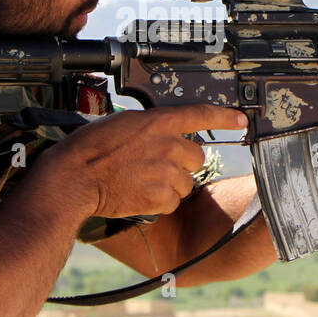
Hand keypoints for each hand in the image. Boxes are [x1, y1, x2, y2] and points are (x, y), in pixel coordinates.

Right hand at [43, 104, 245, 218]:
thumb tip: (164, 133)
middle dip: (182, 164)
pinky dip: (159, 202)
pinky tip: (138, 194)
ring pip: (185, 183)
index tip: (241, 119)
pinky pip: (173, 202)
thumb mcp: (125, 123)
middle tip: (155, 166)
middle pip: (196, 157)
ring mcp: (166, 172)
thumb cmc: (91, 147)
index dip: (225, 117)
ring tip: (141, 180)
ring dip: (170, 185)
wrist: (75, 177)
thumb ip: (152, 127)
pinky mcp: (160, 197)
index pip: (202, 114)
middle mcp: (168, 145)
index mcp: (159, 122)